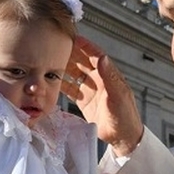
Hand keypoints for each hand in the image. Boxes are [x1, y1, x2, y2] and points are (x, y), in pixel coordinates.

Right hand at [62, 36, 142, 155]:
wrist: (123, 137)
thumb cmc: (125, 116)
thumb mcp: (118, 95)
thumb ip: (109, 76)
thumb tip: (102, 57)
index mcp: (109, 75)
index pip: (95, 55)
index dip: (84, 45)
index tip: (72, 37)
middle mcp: (99, 80)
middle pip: (82, 62)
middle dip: (70, 53)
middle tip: (54, 47)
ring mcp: (90, 90)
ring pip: (74, 74)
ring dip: (63, 68)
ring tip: (48, 61)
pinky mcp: (84, 101)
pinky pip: (70, 89)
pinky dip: (61, 84)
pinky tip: (50, 81)